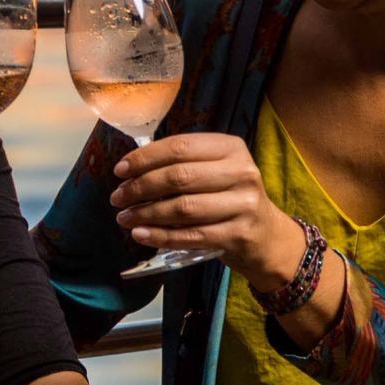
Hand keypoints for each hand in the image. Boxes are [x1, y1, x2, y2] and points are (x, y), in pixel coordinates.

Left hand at [110, 133, 296, 276]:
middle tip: (117, 197)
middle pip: (178, 177)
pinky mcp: (239, 234)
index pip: (179, 147)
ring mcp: (243, 205)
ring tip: (124, 218)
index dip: (145, 158)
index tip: (120, 171)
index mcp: (231, 148)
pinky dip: (160, 236)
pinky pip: (191, 235)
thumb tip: (130, 170)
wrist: (267, 236)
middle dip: (140, 187)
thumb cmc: (229, 198)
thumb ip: (182, 164)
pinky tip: (140, 234)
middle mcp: (241, 173)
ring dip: (146, 213)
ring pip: (183, 208)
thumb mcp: (215, 171)